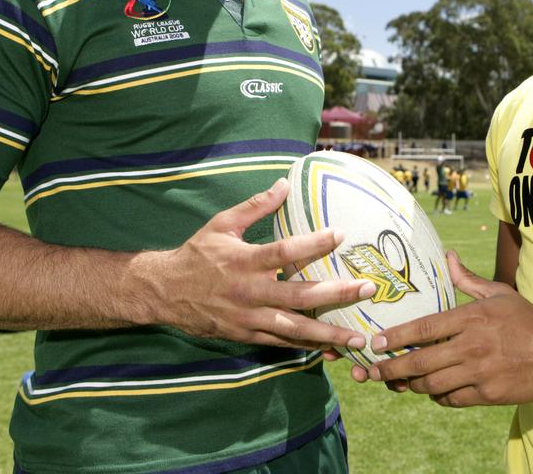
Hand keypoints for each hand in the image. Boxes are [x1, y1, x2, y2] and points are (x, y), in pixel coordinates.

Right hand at [153, 178, 374, 348]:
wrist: (164, 292)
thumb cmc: (197, 254)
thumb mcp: (222, 224)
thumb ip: (255, 206)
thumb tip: (285, 183)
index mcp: (243, 261)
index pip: (284, 252)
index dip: (313, 244)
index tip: (341, 234)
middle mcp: (248, 292)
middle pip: (299, 295)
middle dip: (337, 294)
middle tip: (368, 289)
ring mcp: (248, 318)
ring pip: (295, 328)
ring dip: (328, 333)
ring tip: (359, 336)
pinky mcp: (246, 335)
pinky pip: (281, 343)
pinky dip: (306, 347)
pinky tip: (330, 349)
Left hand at [367, 251, 532, 406]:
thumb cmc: (526, 319)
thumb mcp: (499, 293)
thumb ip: (468, 280)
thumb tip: (448, 257)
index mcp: (471, 318)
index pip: (423, 328)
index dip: (396, 337)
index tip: (376, 342)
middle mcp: (472, 347)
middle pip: (420, 362)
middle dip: (391, 369)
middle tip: (373, 371)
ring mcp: (479, 373)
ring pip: (432, 385)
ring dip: (412, 385)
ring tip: (401, 382)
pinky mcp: (488, 395)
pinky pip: (452, 400)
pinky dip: (438, 397)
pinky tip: (433, 391)